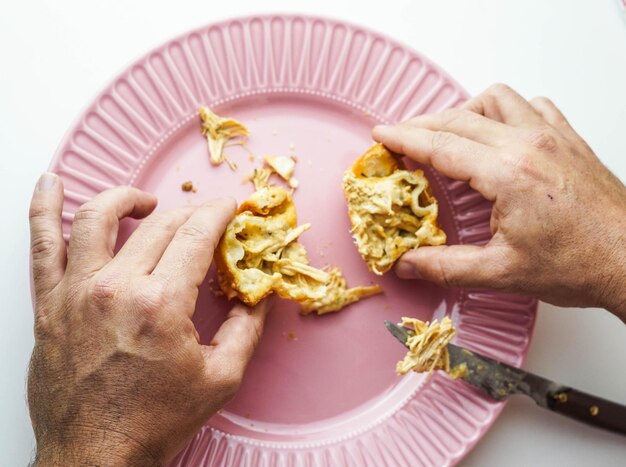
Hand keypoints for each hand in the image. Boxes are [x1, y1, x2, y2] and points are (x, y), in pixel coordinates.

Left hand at [28, 178, 267, 465]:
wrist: (95, 457)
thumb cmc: (154, 422)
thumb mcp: (220, 379)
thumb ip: (247, 329)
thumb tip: (261, 296)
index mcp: (161, 304)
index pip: (196, 235)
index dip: (218, 214)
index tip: (228, 209)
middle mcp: (116, 288)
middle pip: (159, 225)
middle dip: (189, 213)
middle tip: (203, 219)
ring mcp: (76, 292)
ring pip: (97, 218)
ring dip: (125, 198)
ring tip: (143, 200)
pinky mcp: (49, 305)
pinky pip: (41, 245)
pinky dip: (43, 208)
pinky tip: (51, 184)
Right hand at [373, 84, 625, 318]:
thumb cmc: (578, 265)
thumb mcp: (502, 272)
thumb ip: (446, 267)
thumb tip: (407, 265)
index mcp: (508, 174)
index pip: (441, 145)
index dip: (404, 138)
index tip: (381, 135)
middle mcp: (529, 145)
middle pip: (460, 118)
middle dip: (422, 124)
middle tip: (400, 137)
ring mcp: (553, 137)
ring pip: (497, 99)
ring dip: (465, 110)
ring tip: (449, 132)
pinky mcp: (570, 140)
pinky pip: (533, 106)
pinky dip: (507, 111)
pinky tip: (500, 132)